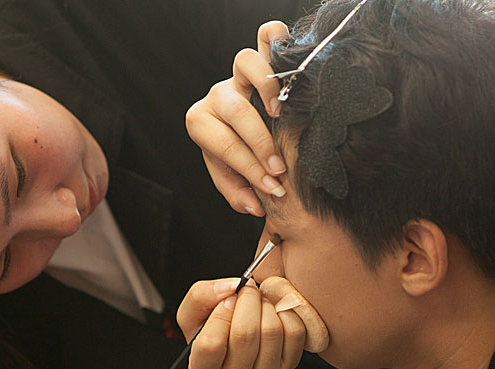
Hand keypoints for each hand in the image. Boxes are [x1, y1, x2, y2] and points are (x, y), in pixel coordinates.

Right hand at [177, 278, 304, 368]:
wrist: (242, 361)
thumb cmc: (213, 335)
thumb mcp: (193, 318)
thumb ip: (201, 297)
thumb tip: (232, 285)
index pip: (211, 342)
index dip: (221, 312)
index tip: (227, 300)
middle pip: (246, 334)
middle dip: (248, 299)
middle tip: (246, 291)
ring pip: (272, 330)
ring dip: (267, 304)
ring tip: (258, 302)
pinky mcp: (288, 368)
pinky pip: (295, 332)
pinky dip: (287, 311)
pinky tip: (273, 311)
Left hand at [185, 21, 289, 216]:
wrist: (243, 133)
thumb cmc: (237, 156)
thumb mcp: (231, 178)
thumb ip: (239, 193)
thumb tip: (256, 205)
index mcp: (201, 123)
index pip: (224, 145)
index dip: (250, 169)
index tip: (273, 187)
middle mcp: (217, 96)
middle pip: (235, 110)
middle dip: (260, 143)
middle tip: (280, 167)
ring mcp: (237, 74)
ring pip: (244, 62)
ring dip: (266, 87)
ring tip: (281, 112)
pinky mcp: (262, 59)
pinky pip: (266, 37)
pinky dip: (277, 39)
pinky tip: (292, 64)